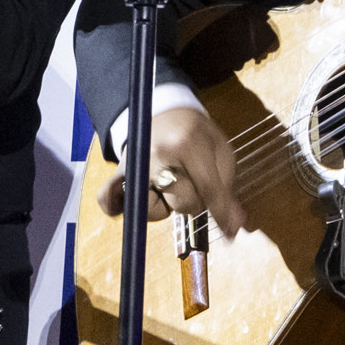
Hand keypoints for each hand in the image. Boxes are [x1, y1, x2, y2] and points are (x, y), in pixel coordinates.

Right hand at [97, 101, 247, 237]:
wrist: (164, 110)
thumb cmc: (196, 133)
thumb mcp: (220, 150)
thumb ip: (227, 187)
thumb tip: (235, 224)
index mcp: (186, 143)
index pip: (207, 189)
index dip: (222, 214)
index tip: (230, 234)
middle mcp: (156, 154)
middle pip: (184, 204)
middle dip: (194, 200)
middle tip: (191, 179)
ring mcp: (134, 164)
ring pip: (154, 212)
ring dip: (165, 206)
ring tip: (168, 183)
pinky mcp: (117, 172)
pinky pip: (110, 200)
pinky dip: (116, 207)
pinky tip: (122, 208)